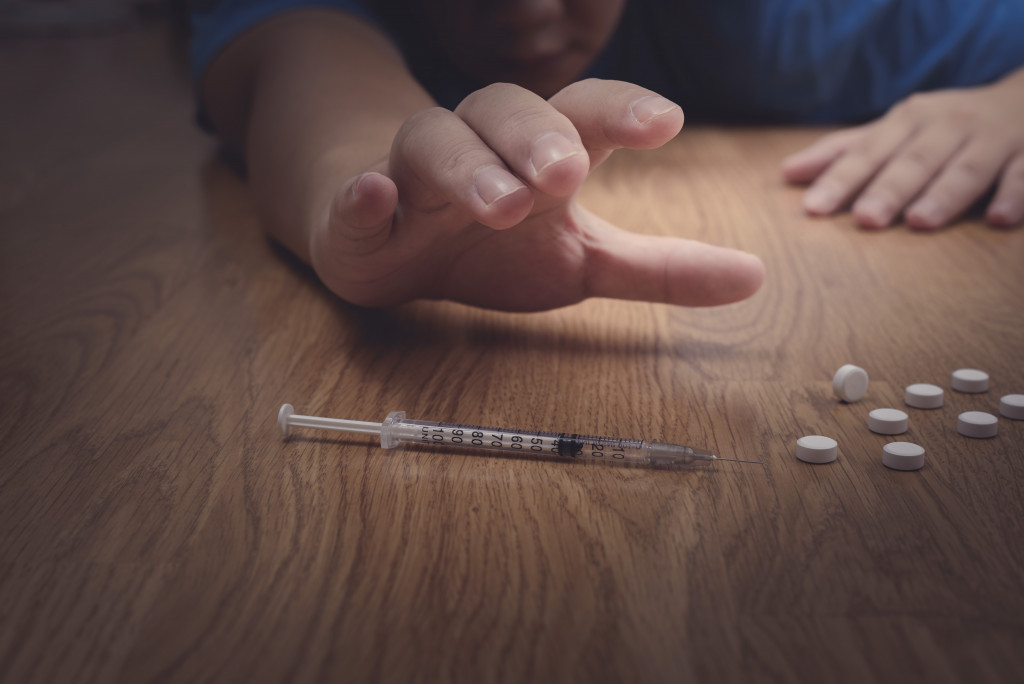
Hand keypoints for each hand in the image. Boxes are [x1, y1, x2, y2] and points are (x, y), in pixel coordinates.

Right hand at [309, 79, 763, 310]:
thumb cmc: (493, 246)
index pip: (582, 112)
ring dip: (468, 165)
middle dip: (537, 135)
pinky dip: (363, 192)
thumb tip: (756, 276)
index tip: (667, 123)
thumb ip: (659, 268)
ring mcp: (413, 174)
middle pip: (503, 112)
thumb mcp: (582, 260)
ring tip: (503, 201)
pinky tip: (374, 195)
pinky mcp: (358, 213)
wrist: (392, 250)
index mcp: (537, 153)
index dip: (620, 110)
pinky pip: (355, 193)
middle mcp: (479, 148)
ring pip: (433, 143)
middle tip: (571, 173)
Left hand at [780, 69, 1023, 229]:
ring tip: (920, 221)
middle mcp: (947, 128)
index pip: (867, 154)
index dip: (840, 180)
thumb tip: (786, 172)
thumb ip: (843, 153)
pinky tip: (998, 219)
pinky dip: (1013, 195)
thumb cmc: (942, 127)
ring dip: (943, 194)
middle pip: (914, 162)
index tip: (812, 209)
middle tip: (866, 219)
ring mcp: (991, 141)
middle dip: (889, 189)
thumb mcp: (893, 131)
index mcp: (908, 122)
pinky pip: (1023, 176)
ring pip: (966, 169)